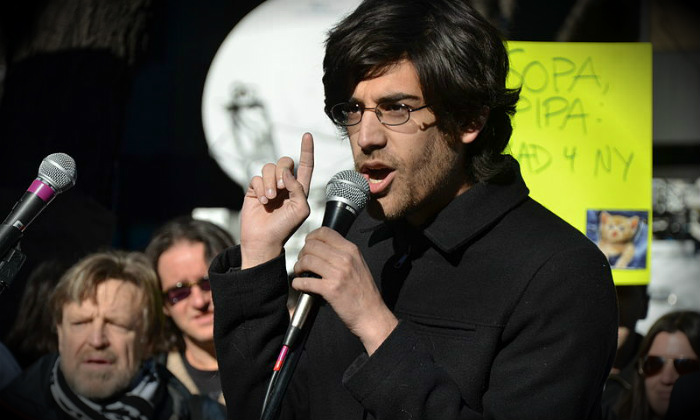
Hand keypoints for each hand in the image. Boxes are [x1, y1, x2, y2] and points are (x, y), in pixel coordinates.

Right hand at [240, 133, 314, 268]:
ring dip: (270, 182)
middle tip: (280, 190)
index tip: (307, 135)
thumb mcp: (300, 209)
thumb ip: (298, 188)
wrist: (264, 239)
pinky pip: (257, 177)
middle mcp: (285, 184)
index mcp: (299, 188)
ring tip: (270, 199)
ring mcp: (269, 185)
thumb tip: (286, 172)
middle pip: (285, 161)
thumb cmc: (285, 227)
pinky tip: (262, 202)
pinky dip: (260, 188)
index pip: (305, 165)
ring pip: (269, 167)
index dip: (307, 150)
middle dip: (282, 171)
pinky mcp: (255, 189)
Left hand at [292, 227, 397, 354]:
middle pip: (312, 245)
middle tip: (302, 262)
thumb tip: (321, 246)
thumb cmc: (364, 292)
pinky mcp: (331, 290)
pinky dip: (298, 283)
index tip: (307, 245)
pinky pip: (305, 281)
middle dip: (302, 253)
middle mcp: (345, 258)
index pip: (325, 232)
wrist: (372, 314)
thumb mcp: (358, 264)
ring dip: (298, 267)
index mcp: (351, 250)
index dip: (311, 237)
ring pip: (306, 261)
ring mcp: (338, 274)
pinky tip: (299, 285)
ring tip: (300, 273)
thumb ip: (343, 253)